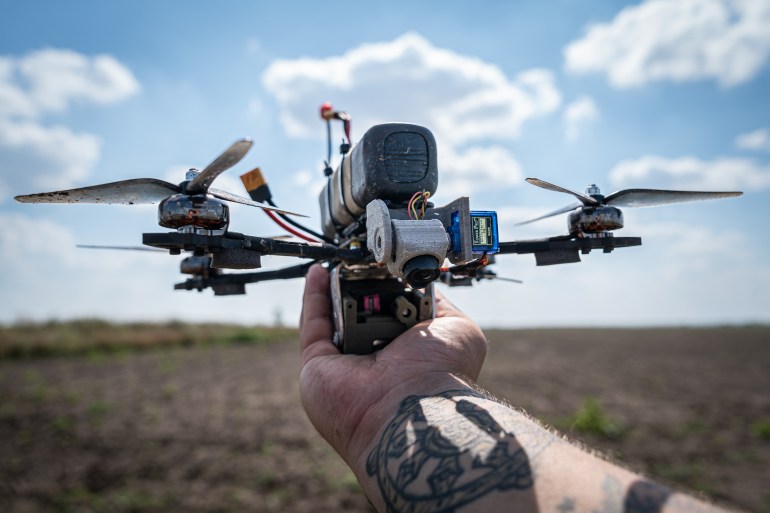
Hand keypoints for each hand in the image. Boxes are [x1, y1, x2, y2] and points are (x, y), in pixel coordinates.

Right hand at [299, 264, 487, 465]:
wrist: (413, 409)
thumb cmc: (439, 374)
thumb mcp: (457, 329)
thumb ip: (440, 306)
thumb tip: (423, 285)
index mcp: (406, 356)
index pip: (392, 317)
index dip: (389, 291)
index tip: (387, 267)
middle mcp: (375, 362)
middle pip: (359, 315)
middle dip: (361, 287)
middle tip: (363, 264)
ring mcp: (343, 366)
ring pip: (332, 318)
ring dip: (335, 288)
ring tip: (342, 261)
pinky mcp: (316, 367)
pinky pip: (313, 325)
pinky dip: (314, 296)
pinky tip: (320, 271)